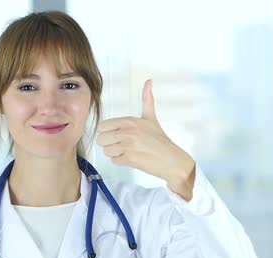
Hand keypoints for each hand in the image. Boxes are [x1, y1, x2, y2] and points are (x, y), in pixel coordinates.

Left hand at [95, 79, 195, 200]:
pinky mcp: (130, 159)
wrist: (171, 159)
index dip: (106, 132)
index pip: (102, 126)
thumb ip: (147, 99)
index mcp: (130, 121)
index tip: (114, 134)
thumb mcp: (151, 117)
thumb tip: (149, 81)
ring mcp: (128, 146)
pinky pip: (113, 161)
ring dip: (114, 153)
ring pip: (106, 151)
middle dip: (108, 143)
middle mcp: (128, 132)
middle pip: (101, 139)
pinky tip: (130, 158)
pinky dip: (120, 161)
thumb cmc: (160, 140)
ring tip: (126, 151)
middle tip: (120, 144)